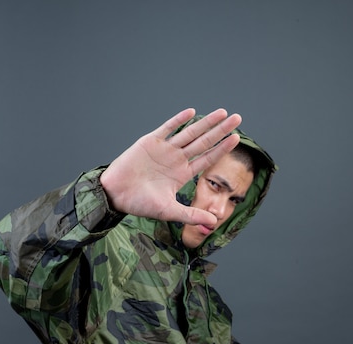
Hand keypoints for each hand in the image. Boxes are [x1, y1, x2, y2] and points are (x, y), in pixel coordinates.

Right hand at [100, 108, 241, 225]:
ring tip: (222, 112)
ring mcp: (165, 149)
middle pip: (203, 142)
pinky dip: (179, 120)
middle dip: (220, 130)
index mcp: (182, 174)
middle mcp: (176, 159)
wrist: (115, 194)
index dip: (222, 148)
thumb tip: (214, 222)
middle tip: (237, 118)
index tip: (237, 138)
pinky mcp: (151, 141)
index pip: (207, 158)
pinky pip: (168, 128)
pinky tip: (192, 113)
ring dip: (206, 123)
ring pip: (190, 132)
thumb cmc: (140, 204)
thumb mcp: (169, 211)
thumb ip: (191, 214)